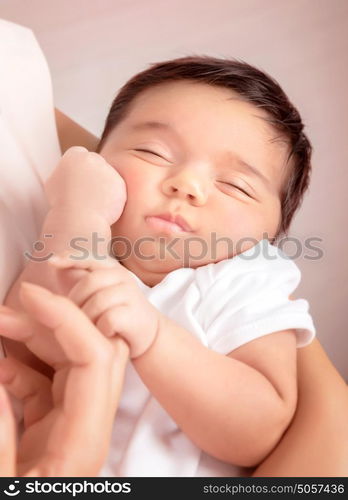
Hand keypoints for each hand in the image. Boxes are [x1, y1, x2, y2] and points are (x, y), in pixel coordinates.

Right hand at [0, 282, 128, 475]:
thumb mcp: (4, 480)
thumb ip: (1, 435)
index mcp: (83, 441)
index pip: (96, 360)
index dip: (68, 320)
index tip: (32, 296)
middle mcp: (85, 427)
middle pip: (87, 354)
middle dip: (50, 322)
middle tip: (11, 306)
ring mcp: (69, 424)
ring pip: (63, 364)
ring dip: (30, 340)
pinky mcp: (53, 425)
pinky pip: (42, 382)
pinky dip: (18, 365)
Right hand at [44, 146, 126, 224]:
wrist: (78, 218)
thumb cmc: (62, 204)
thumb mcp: (53, 183)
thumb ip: (64, 173)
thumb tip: (67, 175)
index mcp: (75, 155)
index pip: (80, 155)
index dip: (80, 169)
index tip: (78, 181)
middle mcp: (93, 158)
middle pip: (96, 164)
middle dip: (94, 176)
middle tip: (86, 193)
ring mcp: (108, 170)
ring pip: (108, 177)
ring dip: (104, 188)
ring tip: (92, 203)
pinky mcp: (120, 183)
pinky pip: (117, 190)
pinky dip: (112, 198)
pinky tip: (102, 206)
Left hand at [49, 254, 160, 358]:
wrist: (145, 334)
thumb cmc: (111, 312)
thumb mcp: (93, 292)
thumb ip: (75, 277)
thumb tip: (53, 263)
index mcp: (110, 268)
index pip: (88, 257)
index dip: (70, 258)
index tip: (52, 263)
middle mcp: (122, 277)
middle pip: (89, 282)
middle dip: (75, 302)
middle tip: (76, 318)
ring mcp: (131, 294)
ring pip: (97, 302)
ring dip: (88, 319)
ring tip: (91, 328)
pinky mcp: (135, 313)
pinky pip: (108, 319)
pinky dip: (101, 329)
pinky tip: (105, 333)